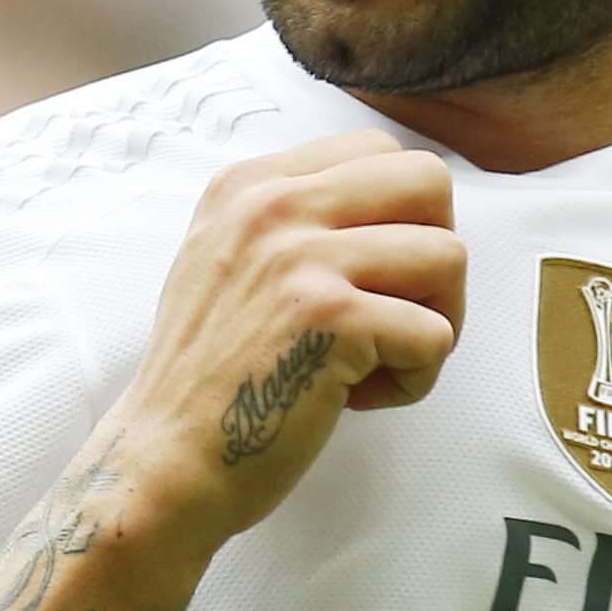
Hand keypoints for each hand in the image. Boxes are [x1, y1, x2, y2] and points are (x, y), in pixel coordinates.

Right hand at [107, 133, 463, 544]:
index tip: (363, 280)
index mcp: (250, 185)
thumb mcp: (224, 261)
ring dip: (435, 321)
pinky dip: (415, 379)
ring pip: (448, 255)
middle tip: (398, 312)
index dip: (399, 218)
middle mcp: (273, 206)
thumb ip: (290, 221)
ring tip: (378, 361)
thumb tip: (389, 211)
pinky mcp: (330, 319)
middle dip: (435, 255)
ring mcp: (301, 258)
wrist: (163, 460)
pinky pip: (435, 334)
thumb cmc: (206, 378)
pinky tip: (358, 398)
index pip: (378, 150)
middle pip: (428, 180)